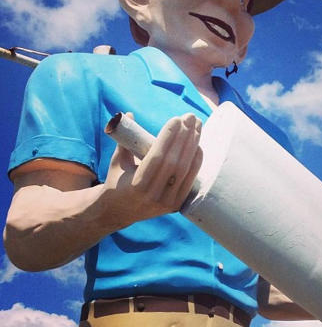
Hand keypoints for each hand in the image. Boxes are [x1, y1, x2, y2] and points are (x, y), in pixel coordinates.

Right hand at [103, 112, 202, 226]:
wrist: (118, 211)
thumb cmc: (117, 180)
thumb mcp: (118, 160)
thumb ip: (125, 139)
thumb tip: (129, 115)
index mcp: (136, 185)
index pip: (157, 157)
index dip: (168, 137)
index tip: (176, 119)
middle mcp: (153, 196)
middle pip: (174, 162)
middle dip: (184, 137)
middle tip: (190, 117)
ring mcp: (167, 202)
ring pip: (184, 169)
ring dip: (193, 145)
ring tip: (197, 125)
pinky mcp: (177, 204)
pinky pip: (190, 179)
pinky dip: (196, 161)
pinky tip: (198, 145)